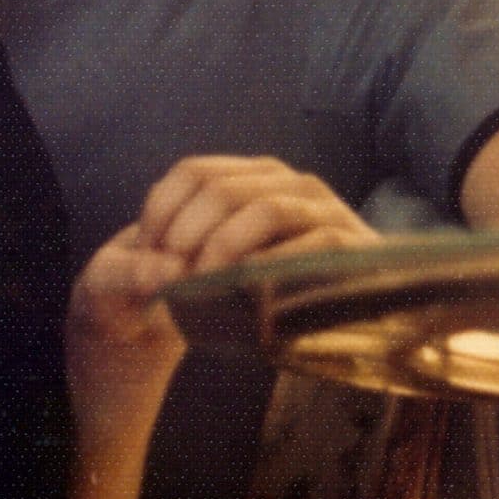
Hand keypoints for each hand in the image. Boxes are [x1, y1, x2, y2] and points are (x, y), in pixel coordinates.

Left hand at [134, 153, 377, 274]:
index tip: (145, 258)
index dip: (160, 213)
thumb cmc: (260, 294)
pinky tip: (252, 292)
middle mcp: (289, 182)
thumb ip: (177, 255)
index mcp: (252, 176)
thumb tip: (152, 268)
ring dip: (225, 249)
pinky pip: (315, 243)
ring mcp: (324, 209)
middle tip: (171, 280)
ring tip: (205, 286)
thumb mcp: (213, 267)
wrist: (338, 326)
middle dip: (187, 236)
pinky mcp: (353, 243)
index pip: (192, 171)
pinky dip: (278, 265)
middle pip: (221, 189)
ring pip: (265, 210)